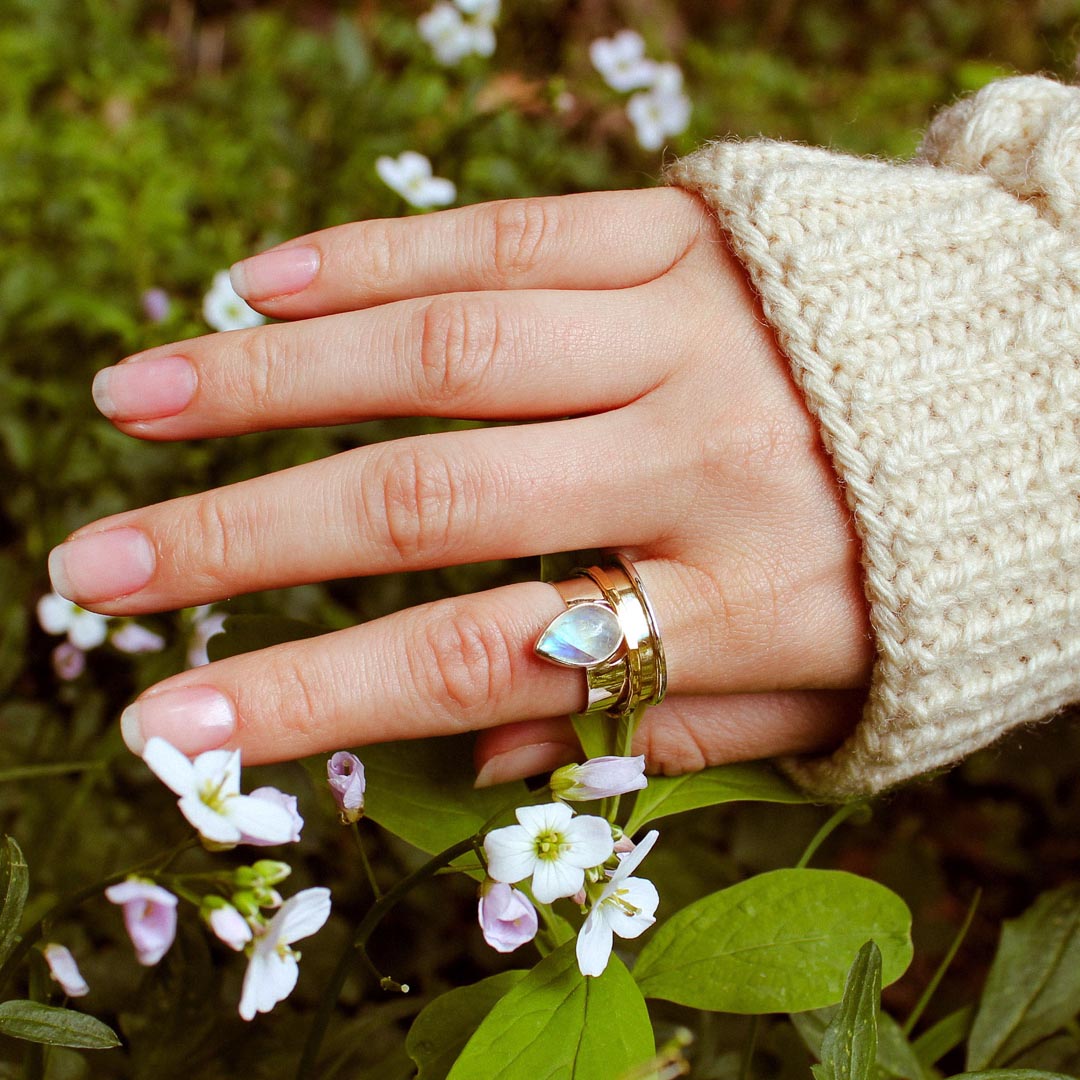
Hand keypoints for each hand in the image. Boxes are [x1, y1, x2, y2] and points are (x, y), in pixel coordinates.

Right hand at [51, 188, 871, 782]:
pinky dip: (379, 260)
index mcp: (734, 600)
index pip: (478, 659)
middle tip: (95, 563)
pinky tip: (268, 282)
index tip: (171, 727)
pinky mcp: (688, 229)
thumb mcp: (827, 694)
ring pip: (445, 347)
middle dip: (242, 537)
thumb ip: (661, 732)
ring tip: (137, 400)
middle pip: (430, 496)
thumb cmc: (928, 565)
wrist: (1057, 395)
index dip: (314, 700)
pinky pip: (512, 234)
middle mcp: (698, 457)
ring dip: (271, 374)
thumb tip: (491, 752)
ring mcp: (690, 326)